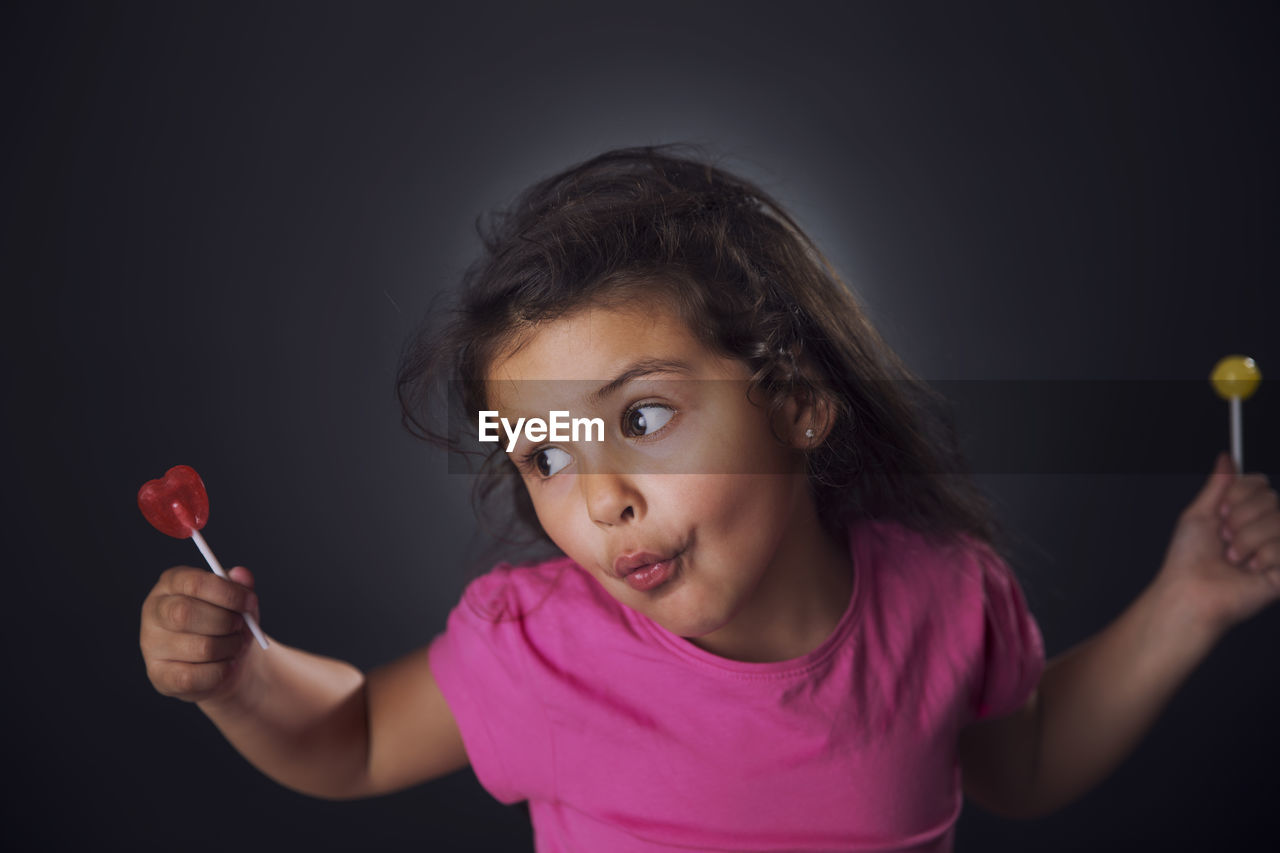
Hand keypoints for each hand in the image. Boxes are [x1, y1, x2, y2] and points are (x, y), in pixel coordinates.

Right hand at [140, 565, 262, 702]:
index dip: (227, 593)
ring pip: (198, 647)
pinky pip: (194, 676)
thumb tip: (242, 574)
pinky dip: (221, 671)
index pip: (194, 583)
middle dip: (224, 621)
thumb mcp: (238, 600)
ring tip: (236, 645)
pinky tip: (227, 665)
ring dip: (229, 647)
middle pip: (184, 613)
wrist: (226, 660)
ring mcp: (151, 644)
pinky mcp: (159, 675)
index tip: (250, 602)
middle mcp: (154, 611)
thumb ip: (241, 585)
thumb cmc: (228, 622)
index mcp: (172, 583)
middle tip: (241, 626)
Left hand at [1153, 452, 1279, 638]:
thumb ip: (1218, 484)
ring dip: (1247, 540)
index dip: (1239, 495)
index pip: (1261, 484)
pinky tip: (1251, 570)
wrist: (1191, 592)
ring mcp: (1277, 548)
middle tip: (1224, 539)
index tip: (1221, 512)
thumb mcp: (1199, 513)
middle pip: (1272, 499)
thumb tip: (1226, 458)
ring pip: (1279, 521)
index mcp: (1244, 514)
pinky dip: (1263, 557)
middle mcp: (1263, 529)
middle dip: (1240, 519)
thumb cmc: (1188, 560)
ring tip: (1234, 558)